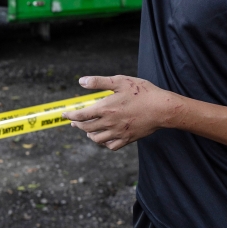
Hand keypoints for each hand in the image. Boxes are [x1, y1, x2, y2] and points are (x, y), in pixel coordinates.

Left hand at [62, 75, 182, 150]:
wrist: (162, 109)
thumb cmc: (142, 92)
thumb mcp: (119, 81)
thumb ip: (99, 82)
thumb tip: (81, 82)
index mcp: (105, 108)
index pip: (80, 115)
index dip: (70, 115)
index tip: (64, 114)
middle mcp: (109, 123)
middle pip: (86, 128)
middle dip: (77, 124)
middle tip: (74, 121)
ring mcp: (118, 133)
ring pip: (97, 139)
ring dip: (89, 134)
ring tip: (87, 130)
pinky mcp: (128, 139)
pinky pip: (111, 146)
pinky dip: (104, 143)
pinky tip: (103, 138)